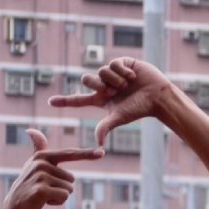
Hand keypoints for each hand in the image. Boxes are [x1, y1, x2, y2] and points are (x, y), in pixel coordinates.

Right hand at [2, 130, 104, 208]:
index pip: (69, 154)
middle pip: (72, 179)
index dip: (87, 154)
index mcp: (42, 156)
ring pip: (69, 189)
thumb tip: (31, 130)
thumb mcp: (34, 165)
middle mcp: (40, 163)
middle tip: (45, 189)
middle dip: (62, 188)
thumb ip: (38, 148)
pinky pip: (65, 197)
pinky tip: (43, 201)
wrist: (16, 207)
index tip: (102, 152)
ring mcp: (40, 176)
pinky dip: (58, 202)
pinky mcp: (42, 190)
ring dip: (59, 196)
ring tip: (44, 195)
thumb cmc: (30, 184)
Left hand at [48, 57, 174, 147]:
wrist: (157, 96)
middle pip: (87, 79)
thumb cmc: (140, 108)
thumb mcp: (120, 117)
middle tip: (113, 90)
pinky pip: (113, 63)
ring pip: (101, 71)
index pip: (79, 100)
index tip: (51, 102)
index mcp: (102, 100)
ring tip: (127, 85)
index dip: (65, 101)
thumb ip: (105, 126)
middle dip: (98, 84)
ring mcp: (113, 74)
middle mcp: (105, 86)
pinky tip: (133, 76)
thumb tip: (97, 144)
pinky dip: (122, 71)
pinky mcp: (122, 64)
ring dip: (114, 79)